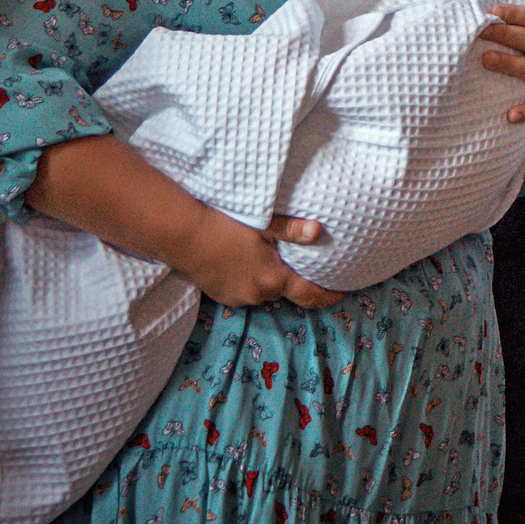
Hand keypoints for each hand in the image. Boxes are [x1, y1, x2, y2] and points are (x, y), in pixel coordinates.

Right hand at [176, 211, 340, 308]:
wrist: (184, 236)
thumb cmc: (227, 226)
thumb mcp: (264, 224)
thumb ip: (292, 231)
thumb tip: (318, 231)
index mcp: (273, 279)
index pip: (308, 295)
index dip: (326, 297)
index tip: (340, 295)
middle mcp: (257, 294)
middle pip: (283, 291)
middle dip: (290, 281)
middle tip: (296, 265)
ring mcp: (238, 298)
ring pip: (262, 292)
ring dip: (267, 281)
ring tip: (265, 261)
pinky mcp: (221, 297)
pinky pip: (244, 292)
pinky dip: (249, 281)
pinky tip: (242, 264)